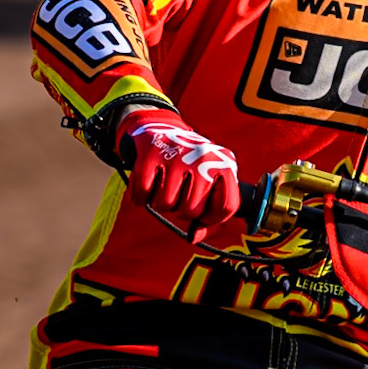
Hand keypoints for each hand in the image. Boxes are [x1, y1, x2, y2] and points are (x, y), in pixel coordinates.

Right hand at [115, 107, 239, 238]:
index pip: (228, 207)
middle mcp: (205, 156)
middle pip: (191, 210)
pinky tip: (148, 185)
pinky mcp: (151, 154)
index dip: (212, 217)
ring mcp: (177, 154)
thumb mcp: (209, 186)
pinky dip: (140, 197)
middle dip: (182, 209)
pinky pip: (143, 195)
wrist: (163, 131)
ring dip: (162, 203)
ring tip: (165, 185)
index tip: (203, 212)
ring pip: (166, 204)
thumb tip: (193, 237)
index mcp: (225, 164)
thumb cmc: (191, 168)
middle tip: (179, 193)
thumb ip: (210, 218)